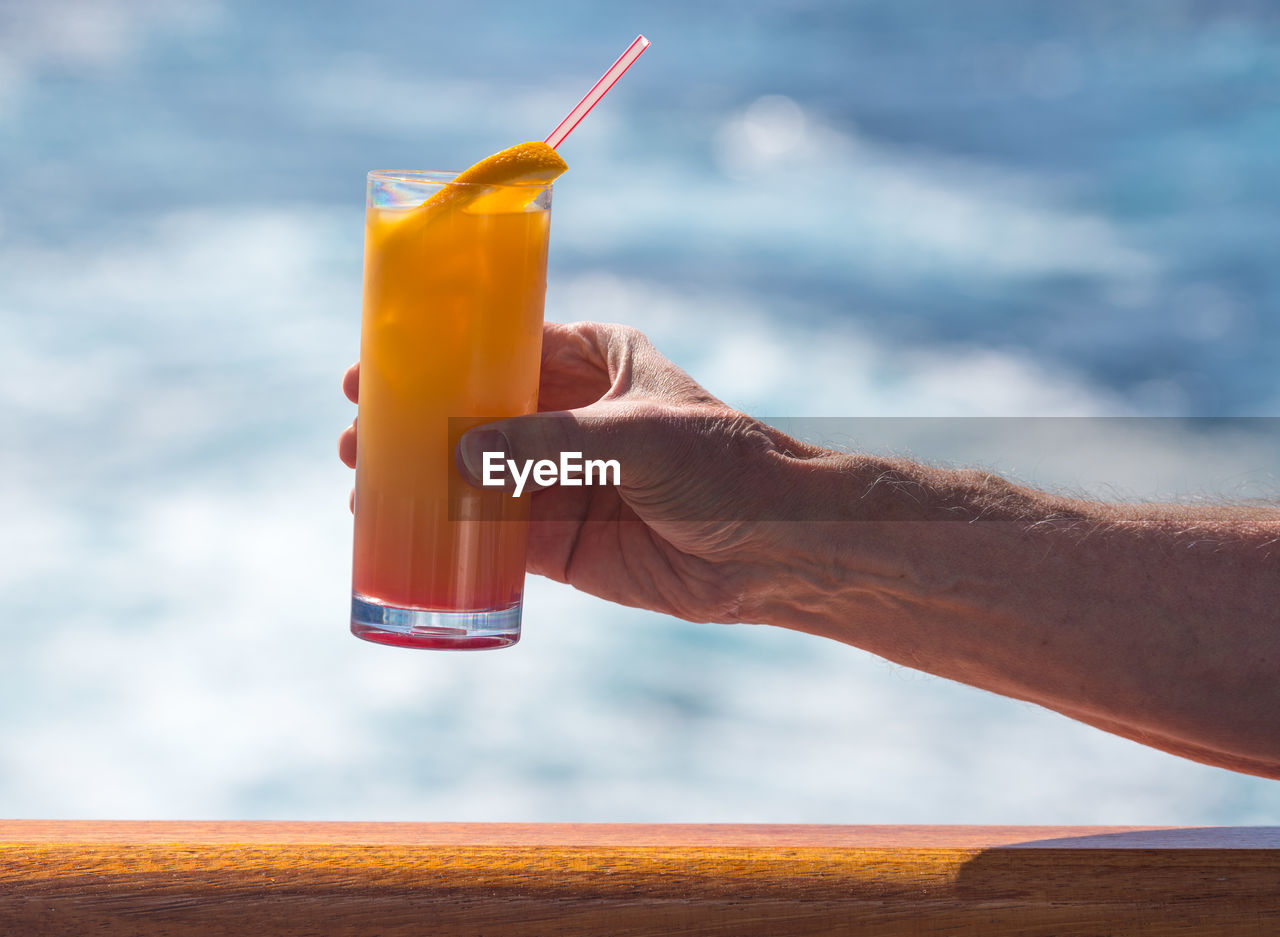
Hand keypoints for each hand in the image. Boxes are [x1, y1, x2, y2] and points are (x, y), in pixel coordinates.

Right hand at [340, 321, 822, 622]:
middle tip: (358, 426)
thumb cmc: (723, 466)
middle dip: (415, 415)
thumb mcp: (636, 435)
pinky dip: (450, 532)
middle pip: (473, 408)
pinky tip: (403, 530)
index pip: (499, 343)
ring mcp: (560, 479)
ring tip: (362, 477)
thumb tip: (456, 456)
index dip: (437, 350)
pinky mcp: (560, 540)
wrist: (777, 548)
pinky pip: (492, 532)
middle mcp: (569, 415)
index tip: (377, 360)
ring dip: (420, 474)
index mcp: (592, 361)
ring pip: (473, 471)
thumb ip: (550, 442)